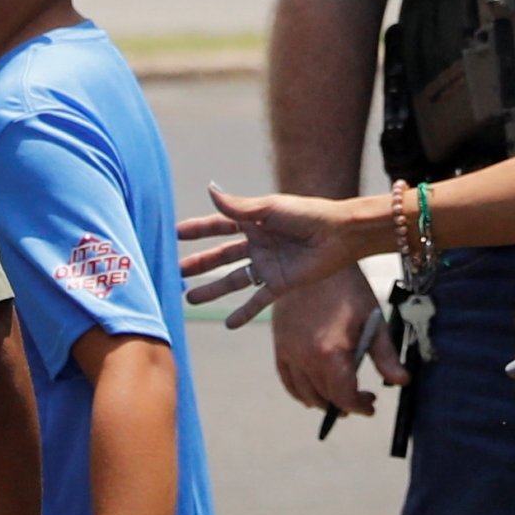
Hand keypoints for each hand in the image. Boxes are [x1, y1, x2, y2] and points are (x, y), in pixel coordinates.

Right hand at [181, 185, 386, 330]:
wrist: (339, 235)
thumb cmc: (307, 214)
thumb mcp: (269, 208)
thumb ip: (237, 206)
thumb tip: (210, 189)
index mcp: (254, 222)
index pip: (219, 226)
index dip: (198, 230)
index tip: (175, 233)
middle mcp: (258, 244)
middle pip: (221, 257)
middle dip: (200, 264)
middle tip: (176, 271)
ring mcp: (268, 266)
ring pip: (233, 280)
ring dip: (213, 290)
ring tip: (189, 298)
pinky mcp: (280, 284)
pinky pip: (257, 301)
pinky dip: (243, 312)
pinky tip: (228, 324)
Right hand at [264, 264, 398, 418]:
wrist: (313, 260)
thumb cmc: (348, 288)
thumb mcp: (373, 319)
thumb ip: (386, 355)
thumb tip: (402, 381)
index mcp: (330, 353)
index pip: (344, 397)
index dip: (360, 407)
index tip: (371, 405)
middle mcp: (305, 358)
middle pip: (326, 397)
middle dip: (346, 403)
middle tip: (362, 397)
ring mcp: (289, 353)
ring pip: (305, 394)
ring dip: (324, 400)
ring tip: (339, 395)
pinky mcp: (279, 346)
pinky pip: (287, 381)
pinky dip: (301, 392)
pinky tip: (314, 390)